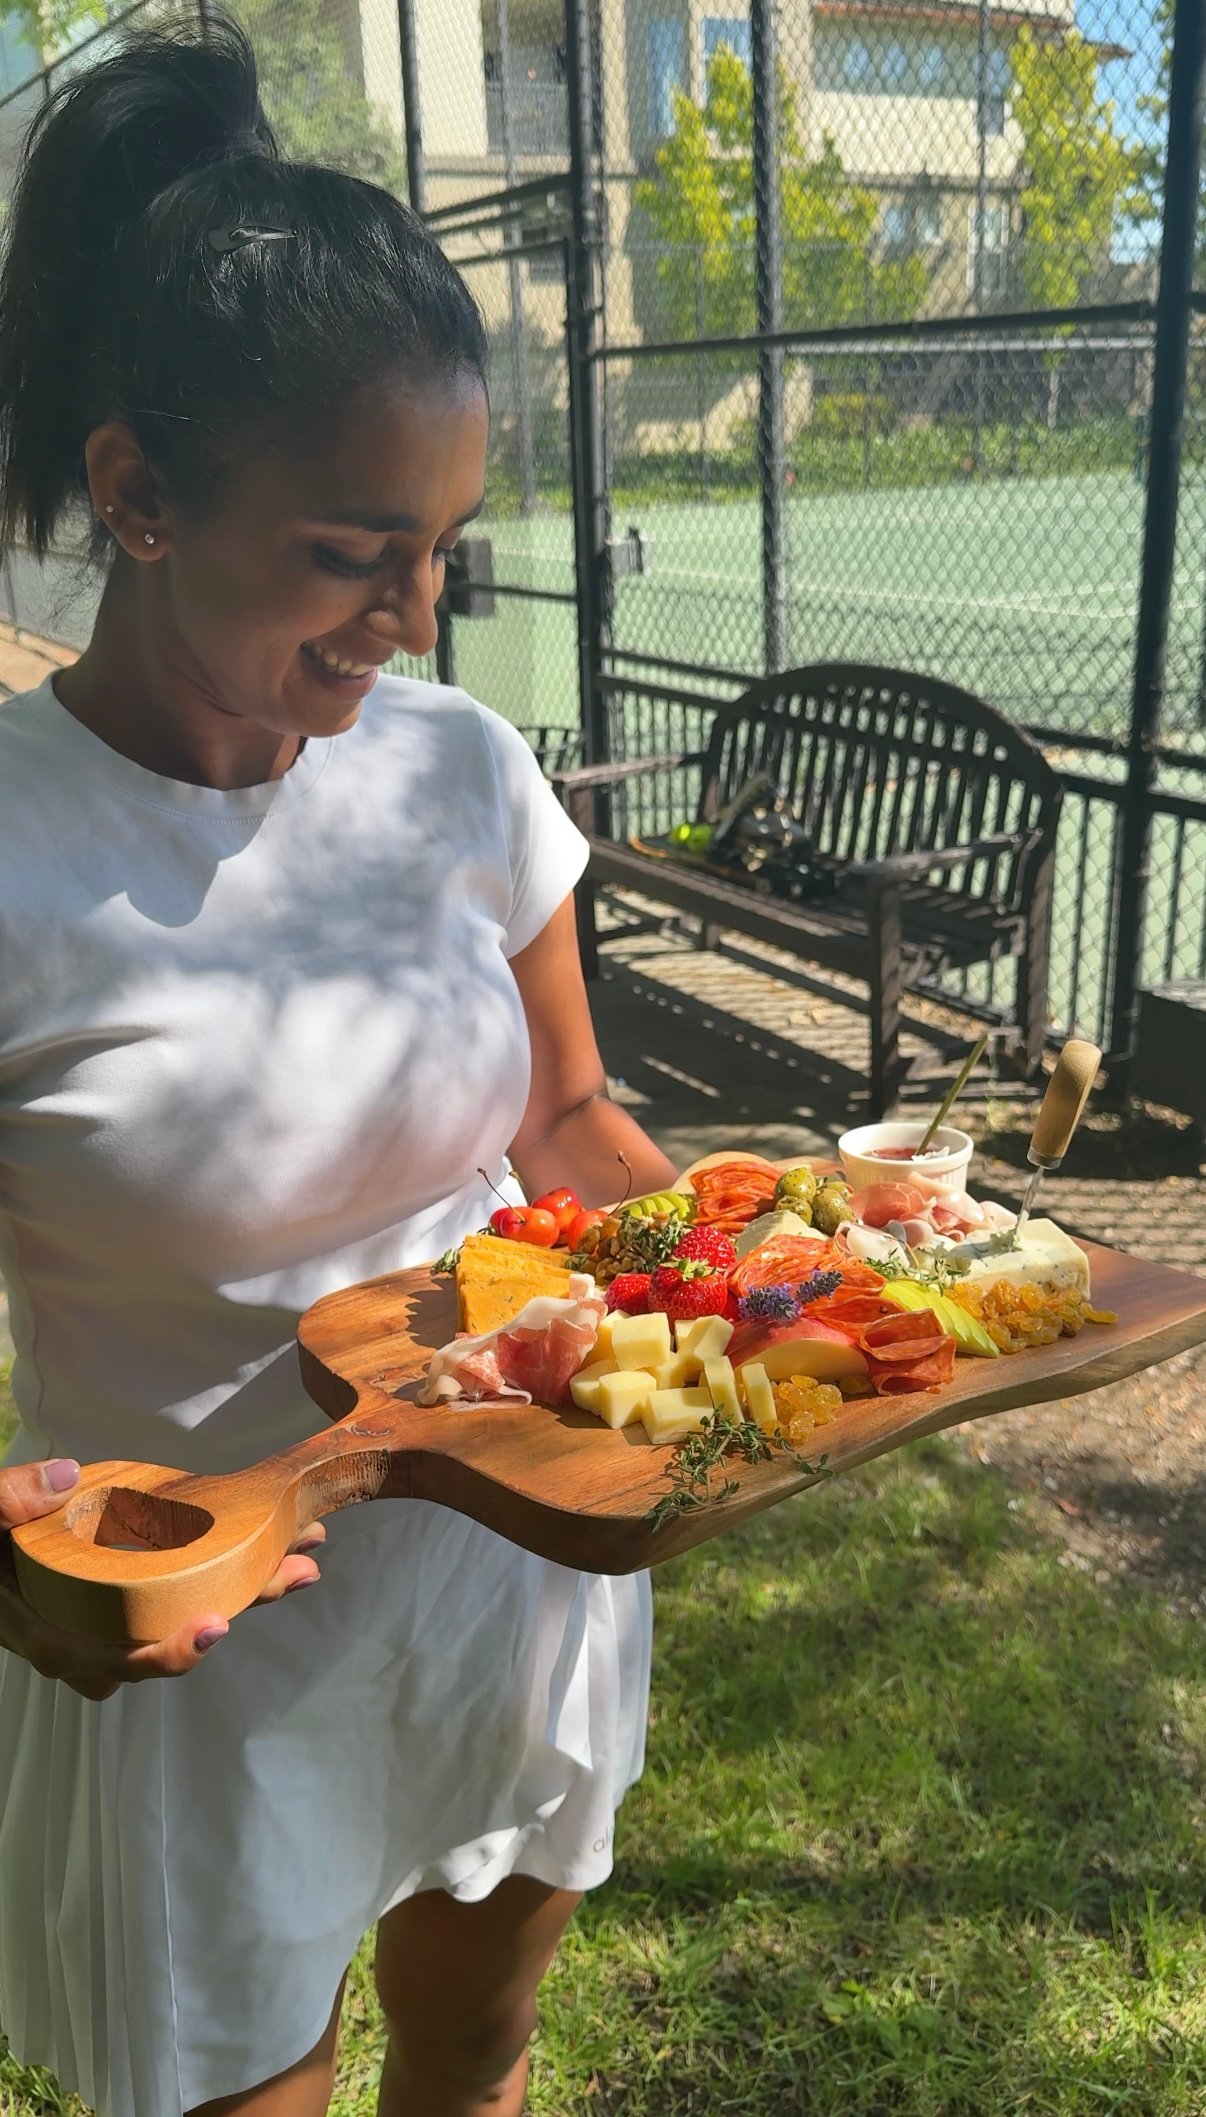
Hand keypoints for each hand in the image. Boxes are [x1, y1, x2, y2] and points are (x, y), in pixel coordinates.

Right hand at [0, 1458, 324, 1701]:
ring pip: (187, 1615)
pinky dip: (226, 1569)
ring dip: (248, 1586)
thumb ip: (10, 1500)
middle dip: (244, 1603)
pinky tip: (262, 1540)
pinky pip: (182, 1593)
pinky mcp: (127, 1594)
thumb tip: (64, 1477)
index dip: (166, 1653)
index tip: (216, 1628)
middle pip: (177, 1636)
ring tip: (304, 1551)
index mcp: (51, 1630)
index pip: (114, 1658)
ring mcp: (110, 1620)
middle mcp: (88, 1639)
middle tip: (303, 1570)